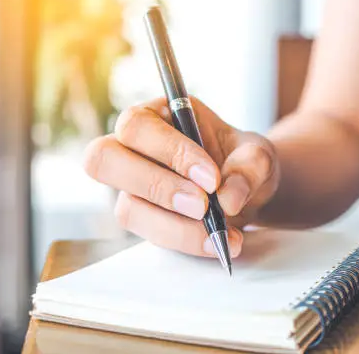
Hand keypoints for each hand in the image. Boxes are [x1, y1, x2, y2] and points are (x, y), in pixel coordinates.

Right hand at [83, 96, 279, 258]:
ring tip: (221, 233)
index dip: (168, 151)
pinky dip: (185, 242)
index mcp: (154, 116)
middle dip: (154, 186)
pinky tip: (218, 243)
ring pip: (126, 208)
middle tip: (202, 206)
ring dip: (174, 226)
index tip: (211, 178)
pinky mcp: (140, 218)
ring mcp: (129, 188)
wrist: (243, 192)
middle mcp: (130, 149)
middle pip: (102, 159)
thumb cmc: (240, 160)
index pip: (137, 126)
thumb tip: (228, 199)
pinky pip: (148, 235)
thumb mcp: (256, 153)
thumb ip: (250, 166)